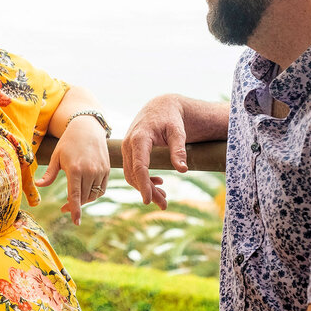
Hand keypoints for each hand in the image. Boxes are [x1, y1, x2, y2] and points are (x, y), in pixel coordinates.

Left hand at [35, 116, 109, 224]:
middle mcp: (90, 171)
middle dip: (75, 206)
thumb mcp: (56, 156)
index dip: (75, 210)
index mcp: (75, 169)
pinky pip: (101, 189)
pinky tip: (85, 191)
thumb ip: (49, 174)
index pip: (75, 195)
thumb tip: (38, 186)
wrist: (88, 128)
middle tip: (65, 207)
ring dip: (84, 200)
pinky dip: (93, 194)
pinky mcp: (107, 170)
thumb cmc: (68, 142)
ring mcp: (100, 171)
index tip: (76, 222)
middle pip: (83, 198)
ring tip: (74, 198)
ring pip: (92, 195)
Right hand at [122, 94, 188, 208]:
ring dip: (145, 187)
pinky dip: (143, 179)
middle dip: (148, 191)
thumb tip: (183, 170)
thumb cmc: (170, 118)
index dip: (143, 185)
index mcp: (139, 138)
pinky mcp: (129, 151)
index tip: (149, 200)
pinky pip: (132, 169)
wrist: (160, 106)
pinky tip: (159, 182)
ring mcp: (127, 148)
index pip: (139, 166)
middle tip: (164, 204)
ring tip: (164, 197)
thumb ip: (178, 150)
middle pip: (134, 174)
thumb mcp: (178, 132)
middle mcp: (129, 144)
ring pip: (131, 174)